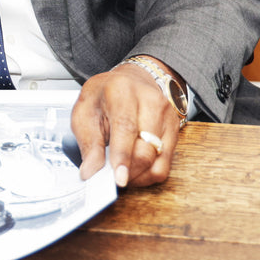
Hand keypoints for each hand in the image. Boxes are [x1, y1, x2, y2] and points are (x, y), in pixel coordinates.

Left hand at [70, 60, 183, 186]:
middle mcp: (150, 101)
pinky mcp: (175, 130)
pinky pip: (165, 164)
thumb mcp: (84, 112)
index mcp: (122, 91)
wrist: (130, 80)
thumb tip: (90, 172)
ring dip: (138, 175)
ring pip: (158, 160)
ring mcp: (167, 115)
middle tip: (111, 177)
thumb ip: (88, 143)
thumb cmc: (105, 96)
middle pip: (146, 148)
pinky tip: (135, 170)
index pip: (126, 127)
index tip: (118, 178)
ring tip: (121, 171)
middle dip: (128, 171)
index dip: (122, 156)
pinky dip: (148, 174)